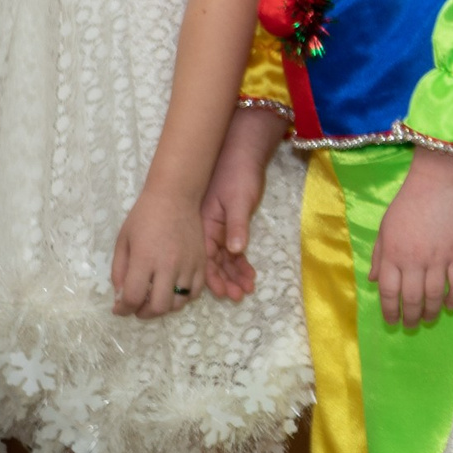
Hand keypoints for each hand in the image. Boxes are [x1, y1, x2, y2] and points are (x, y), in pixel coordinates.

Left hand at [111, 184, 206, 317]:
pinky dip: (184, 297)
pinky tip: (174, 290)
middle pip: (158, 306)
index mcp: (145, 259)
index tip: (118, 308)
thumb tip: (122, 296)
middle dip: (143, 313)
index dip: (123, 309)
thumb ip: (119, 272)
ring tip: (156, 298)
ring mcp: (188, 264)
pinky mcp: (202, 261)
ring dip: (164, 306)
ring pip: (179, 301)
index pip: (133, 297)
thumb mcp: (123, 242)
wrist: (175, 197)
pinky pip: (196, 290)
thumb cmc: (144, 216)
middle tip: (137, 307)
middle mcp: (168, 265)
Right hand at [199, 108, 285, 302]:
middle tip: (238, 296)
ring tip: (246, 290)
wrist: (243, 156)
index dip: (214, 278)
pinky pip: (232, 250)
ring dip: (234, 274)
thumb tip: (236, 251)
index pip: (206, 259)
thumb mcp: (238, 202)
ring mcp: (217, 230)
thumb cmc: (237, 177)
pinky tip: (249, 275)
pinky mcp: (228, 226)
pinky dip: (240, 263)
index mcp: (204, 227)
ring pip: (224, 259)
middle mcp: (208, 232)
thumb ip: (237, 226)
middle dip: (225, 281)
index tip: (223, 293)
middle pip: (214, 263)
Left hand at [369, 148, 452, 327]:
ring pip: (434, 295)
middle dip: (411, 316)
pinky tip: (451, 305)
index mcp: (393, 256)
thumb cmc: (407, 204)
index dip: (390, 311)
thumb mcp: (384, 229)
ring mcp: (438, 259)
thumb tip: (374, 282)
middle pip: (411, 299)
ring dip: (431, 311)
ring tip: (430, 318)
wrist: (438, 185)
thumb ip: (379, 256)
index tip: (392, 321)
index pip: (389, 293)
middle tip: (412, 324)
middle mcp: (413, 262)